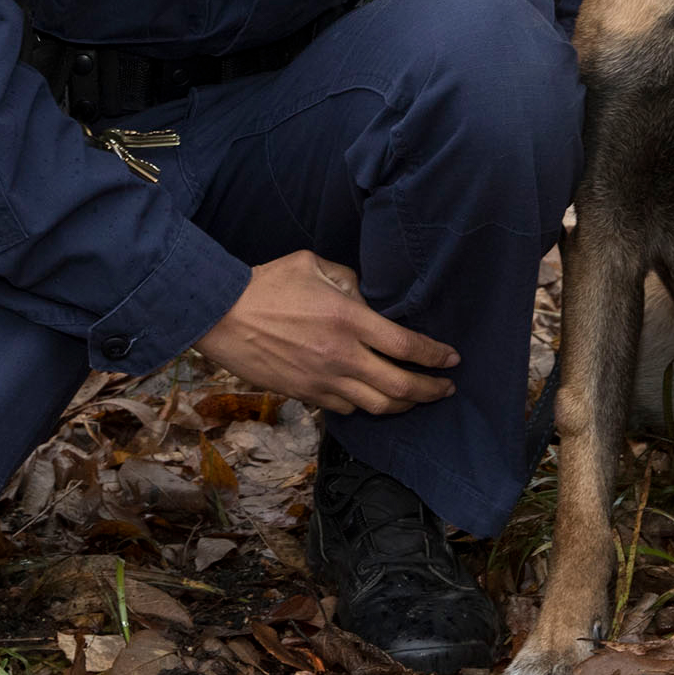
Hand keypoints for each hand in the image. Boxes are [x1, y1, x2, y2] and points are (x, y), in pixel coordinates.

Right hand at [194, 251, 457, 415]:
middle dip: (431, 391)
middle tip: (446, 389)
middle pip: (401, 387)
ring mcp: (323, 381)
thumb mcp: (314, 264)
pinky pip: (346, 410)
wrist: (221, 315)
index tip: (452, 359)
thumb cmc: (267, 283)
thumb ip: (350, 280)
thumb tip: (369, 298)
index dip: (436, 356)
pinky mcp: (305, 395)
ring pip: (377, 406)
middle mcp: (342, 356)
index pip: (407, 346)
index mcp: (349, 320)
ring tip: (416, 400)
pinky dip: (366, 407)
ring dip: (404, 405)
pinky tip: (373, 400)